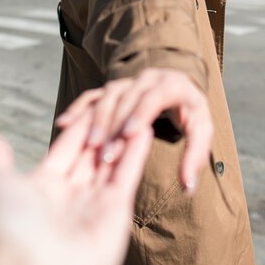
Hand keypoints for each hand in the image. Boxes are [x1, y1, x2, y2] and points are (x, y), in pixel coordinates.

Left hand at [0, 112, 152, 264]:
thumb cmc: (13, 228)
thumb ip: (0, 160)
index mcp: (44, 186)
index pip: (66, 147)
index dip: (78, 124)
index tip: (92, 101)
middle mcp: (71, 194)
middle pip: (91, 152)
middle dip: (103, 126)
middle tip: (118, 97)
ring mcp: (95, 202)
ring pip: (112, 160)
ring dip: (122, 135)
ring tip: (136, 108)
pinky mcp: (117, 209)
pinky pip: (128, 173)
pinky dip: (137, 151)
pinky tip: (145, 128)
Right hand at [56, 67, 213, 191]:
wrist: (179, 89)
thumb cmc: (190, 112)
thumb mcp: (201, 131)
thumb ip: (195, 157)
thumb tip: (188, 187)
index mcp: (171, 84)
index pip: (153, 96)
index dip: (140, 113)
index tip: (128, 134)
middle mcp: (147, 78)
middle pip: (127, 97)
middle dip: (115, 124)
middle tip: (106, 153)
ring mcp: (127, 81)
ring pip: (107, 96)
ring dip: (97, 119)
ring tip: (89, 146)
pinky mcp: (112, 89)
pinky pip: (93, 95)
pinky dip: (78, 108)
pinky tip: (64, 124)